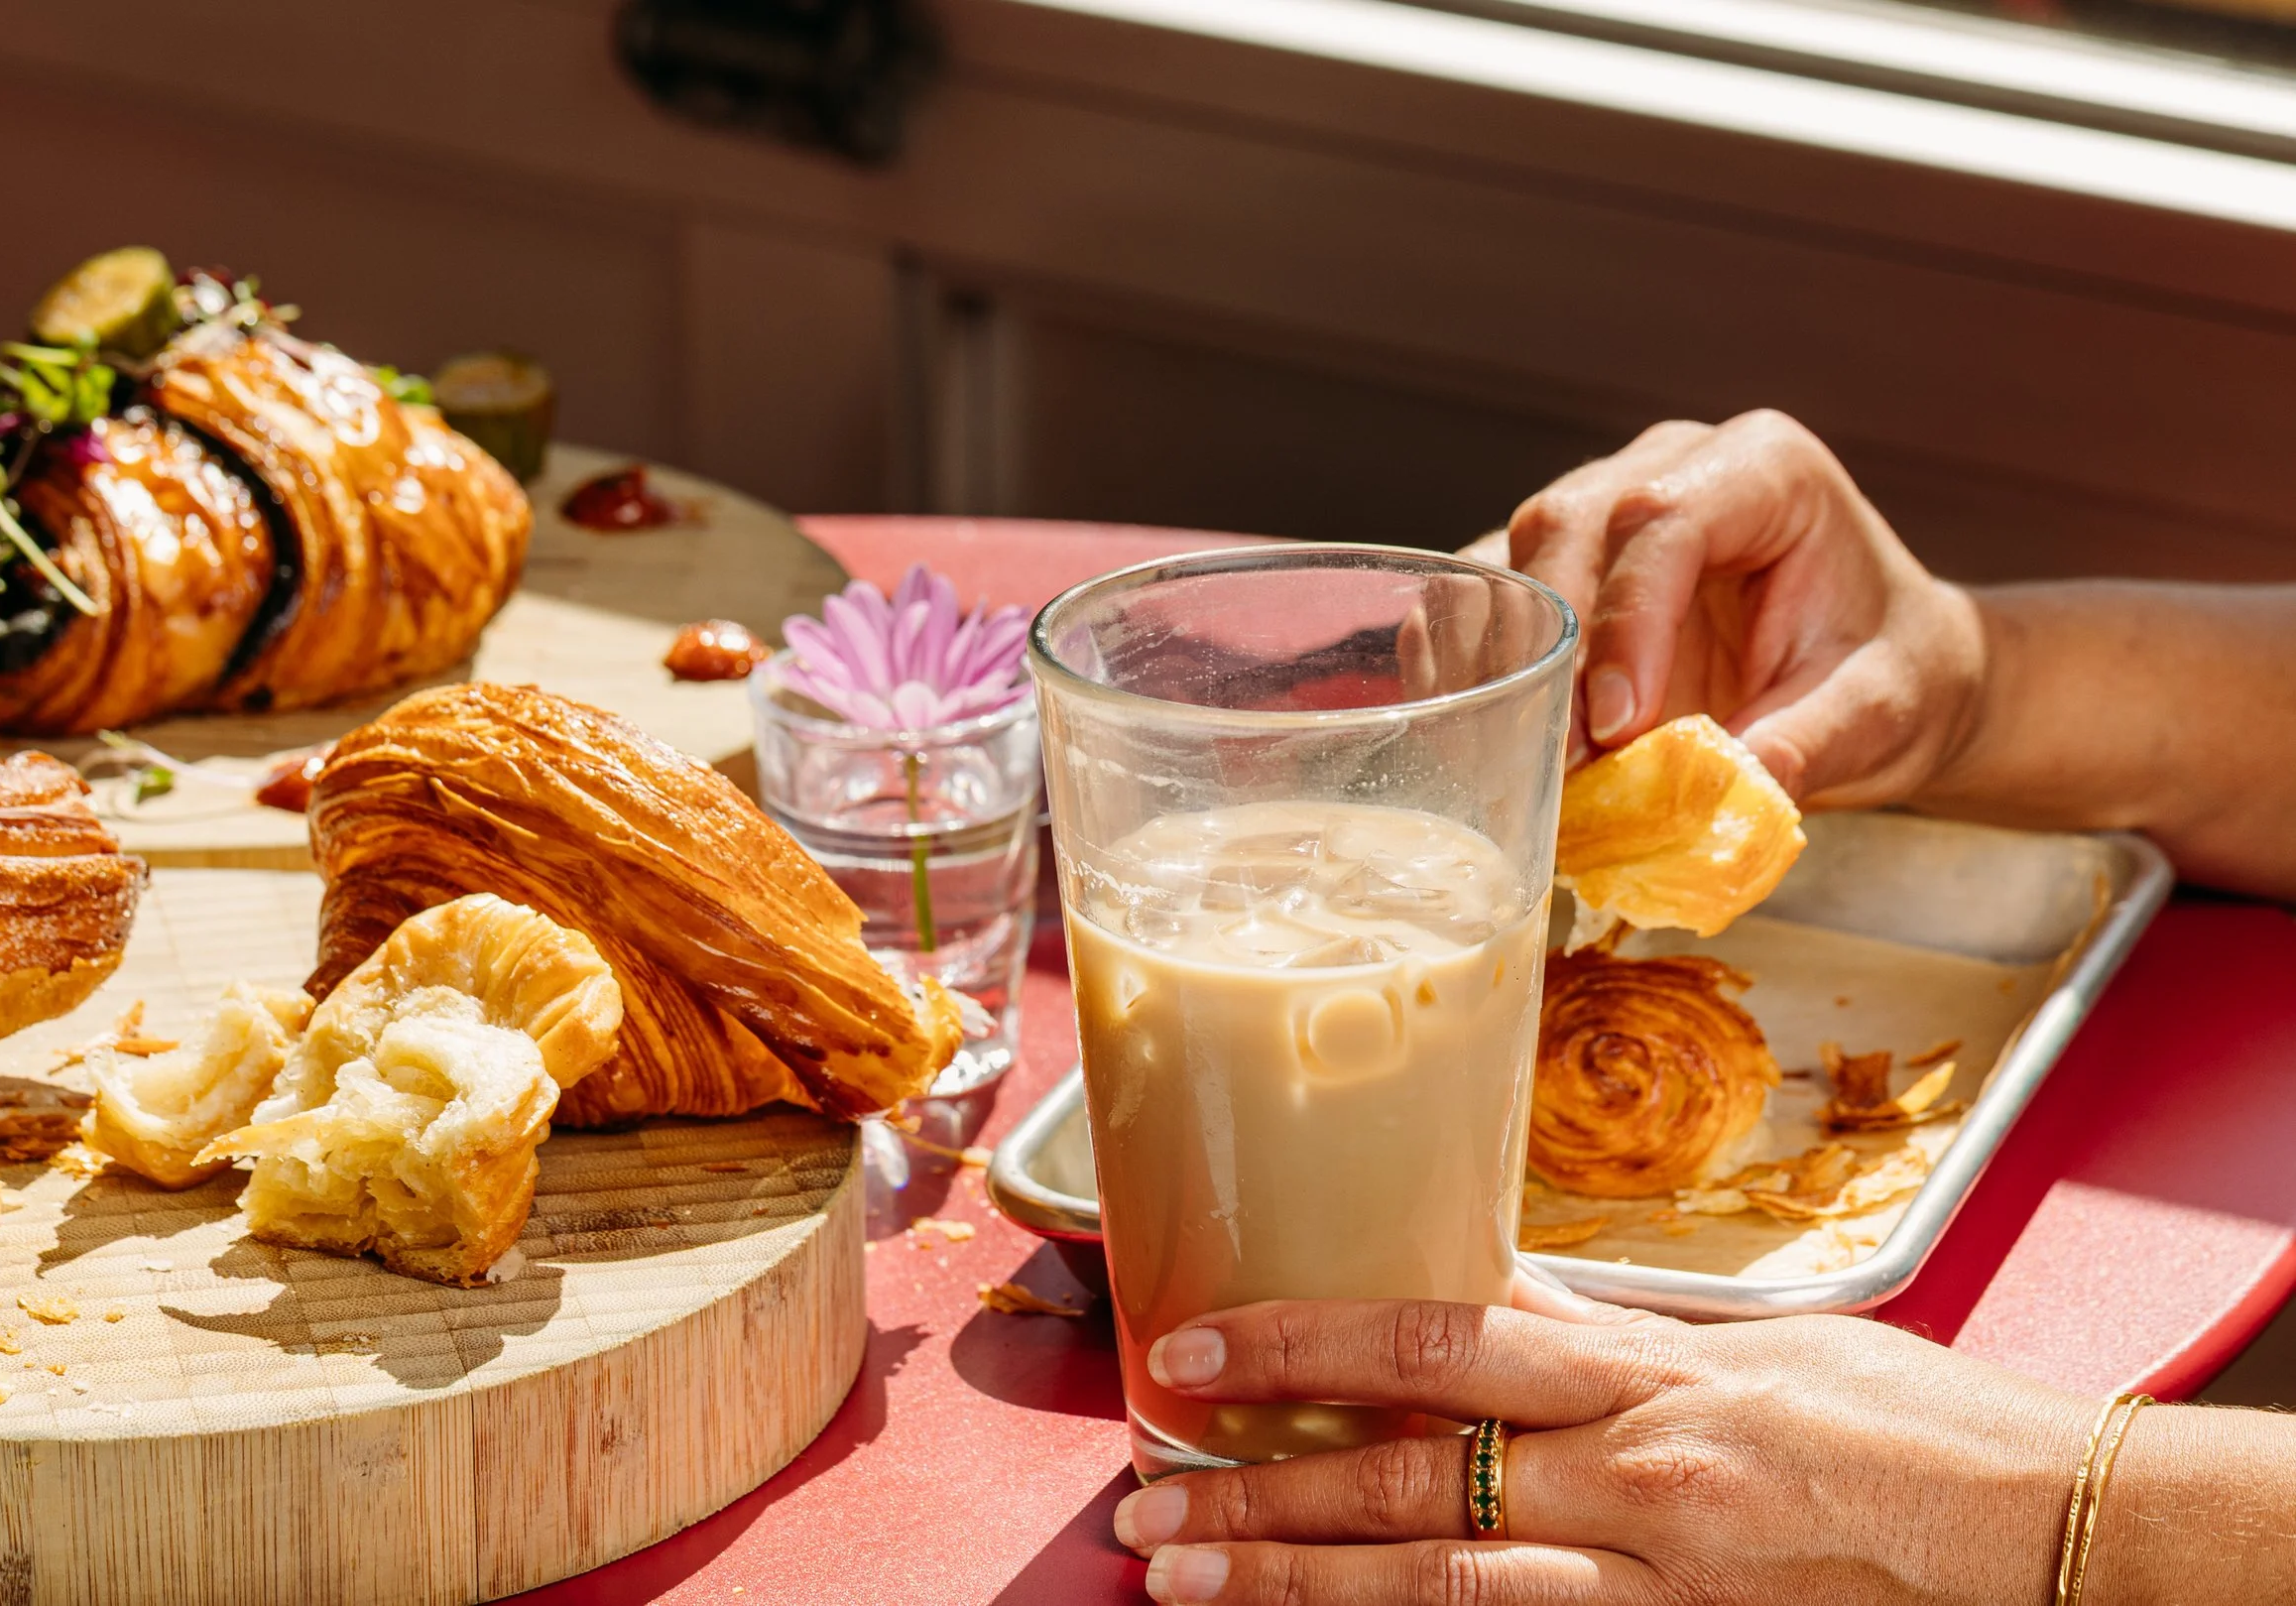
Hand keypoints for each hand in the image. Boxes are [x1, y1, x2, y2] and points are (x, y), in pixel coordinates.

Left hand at [1113, 1286, 2087, 1604]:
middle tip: (1143, 1503)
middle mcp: (1637, 1481)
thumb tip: (1492, 1285)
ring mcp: (1653, 1586)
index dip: (1301, 1342)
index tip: (1195, 1348)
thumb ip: (1607, 1330)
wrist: (2054, 1540)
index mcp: (1648, 1375)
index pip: (1436, 1339)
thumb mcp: (1754, 1346)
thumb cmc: (1914, 1429)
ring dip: (1296, 1588)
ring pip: (1439, 1591)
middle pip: (1407, 1486)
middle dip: (1259, 1498)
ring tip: (1187, 1583)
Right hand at [1479, 411, 1984, 807]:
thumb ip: (1803, 745)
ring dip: (1505, 658)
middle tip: (1562, 760)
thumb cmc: (1888, 673)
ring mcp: (1608, 504)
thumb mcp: (1873, 717)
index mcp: (1765, 470)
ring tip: (1518, 754)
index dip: (1626, 620)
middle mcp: (1673, 464)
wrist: (1880, 671)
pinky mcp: (1565, 564)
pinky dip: (1483, 664)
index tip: (1619, 725)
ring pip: (1514, 554)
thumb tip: (1723, 795)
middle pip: (1567, 523)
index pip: (1664, 519)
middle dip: (1552, 646)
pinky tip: (1489, 731)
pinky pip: (1496, 597)